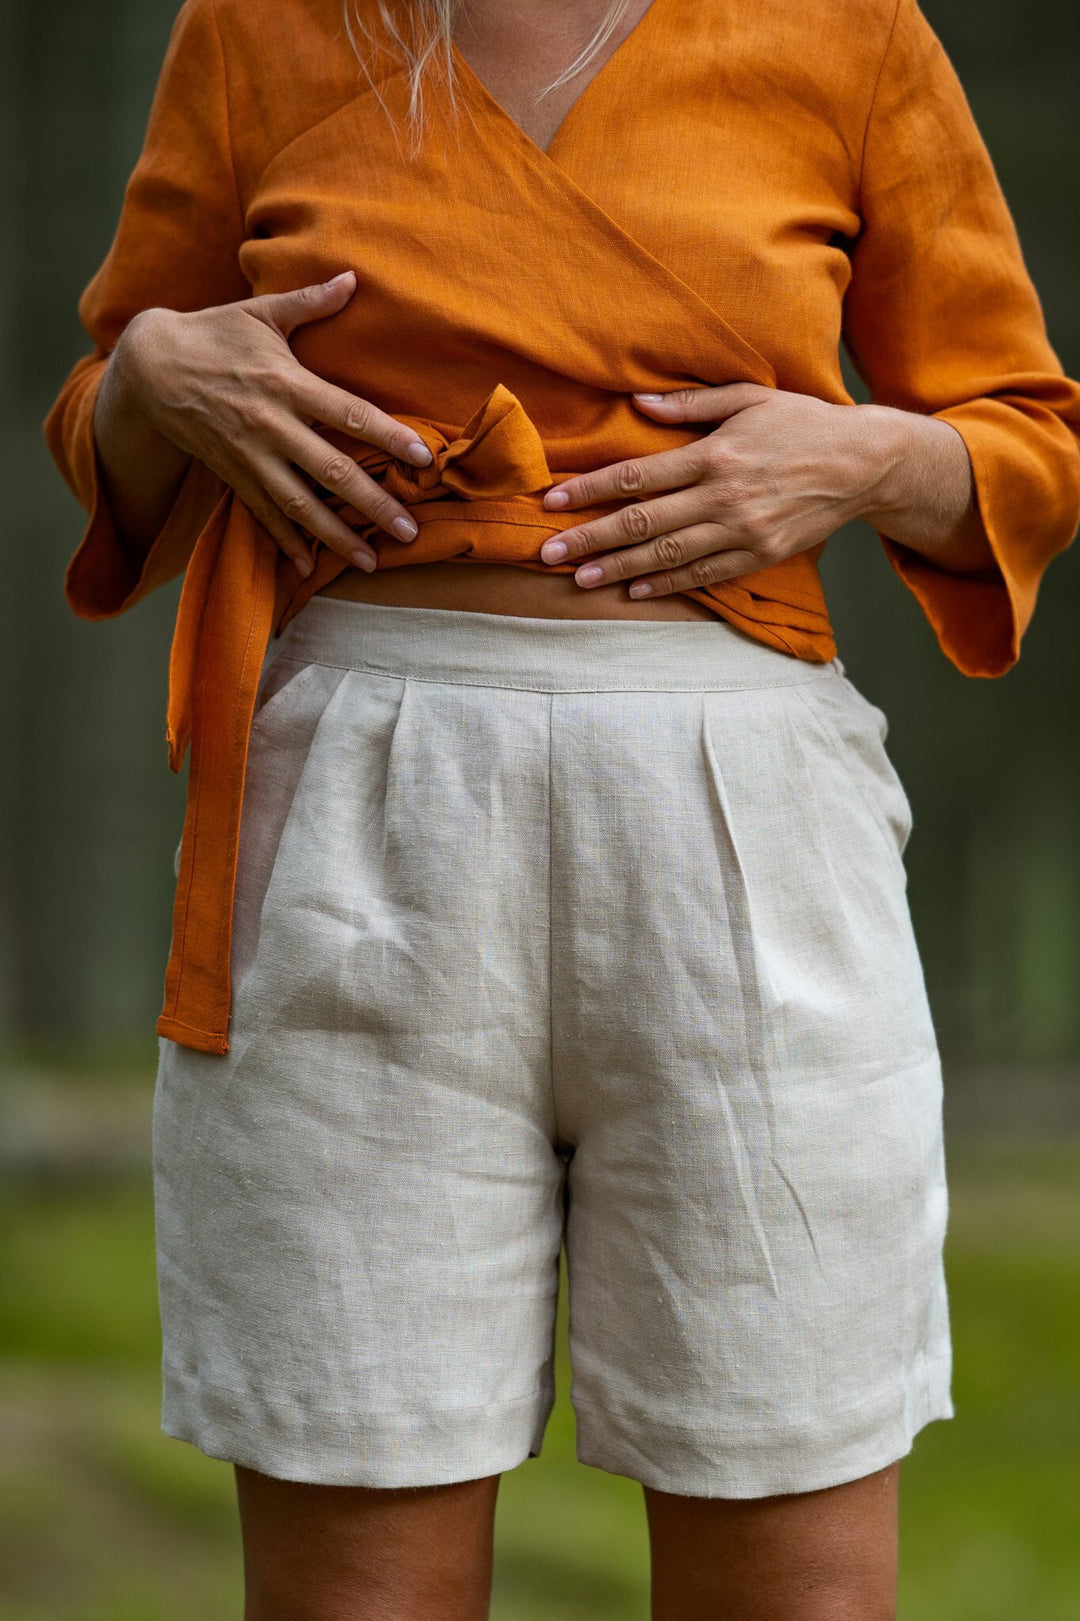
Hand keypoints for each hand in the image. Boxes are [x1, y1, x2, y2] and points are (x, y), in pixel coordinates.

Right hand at [103, 271, 431, 574]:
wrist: (150, 368)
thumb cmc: (214, 335)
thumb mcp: (260, 313)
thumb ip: (310, 302)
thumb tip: (353, 278)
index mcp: (287, 382)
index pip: (349, 413)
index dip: (388, 436)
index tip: (423, 458)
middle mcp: (271, 425)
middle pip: (332, 470)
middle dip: (373, 505)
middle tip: (408, 532)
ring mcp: (250, 456)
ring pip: (300, 504)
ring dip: (336, 537)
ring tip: (369, 564)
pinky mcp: (232, 475)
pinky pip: (263, 515)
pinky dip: (285, 543)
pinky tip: (308, 568)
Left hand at [538, 384, 920, 596]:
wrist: (864, 464)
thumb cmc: (803, 423)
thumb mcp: (749, 398)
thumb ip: (690, 403)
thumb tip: (638, 403)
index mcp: (714, 454)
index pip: (637, 477)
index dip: (590, 491)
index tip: (553, 504)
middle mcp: (723, 497)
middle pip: (641, 522)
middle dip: (590, 540)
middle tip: (548, 554)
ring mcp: (741, 531)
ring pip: (666, 555)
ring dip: (619, 569)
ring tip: (580, 581)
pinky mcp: (759, 555)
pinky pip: (704, 574)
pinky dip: (667, 585)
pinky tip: (634, 592)